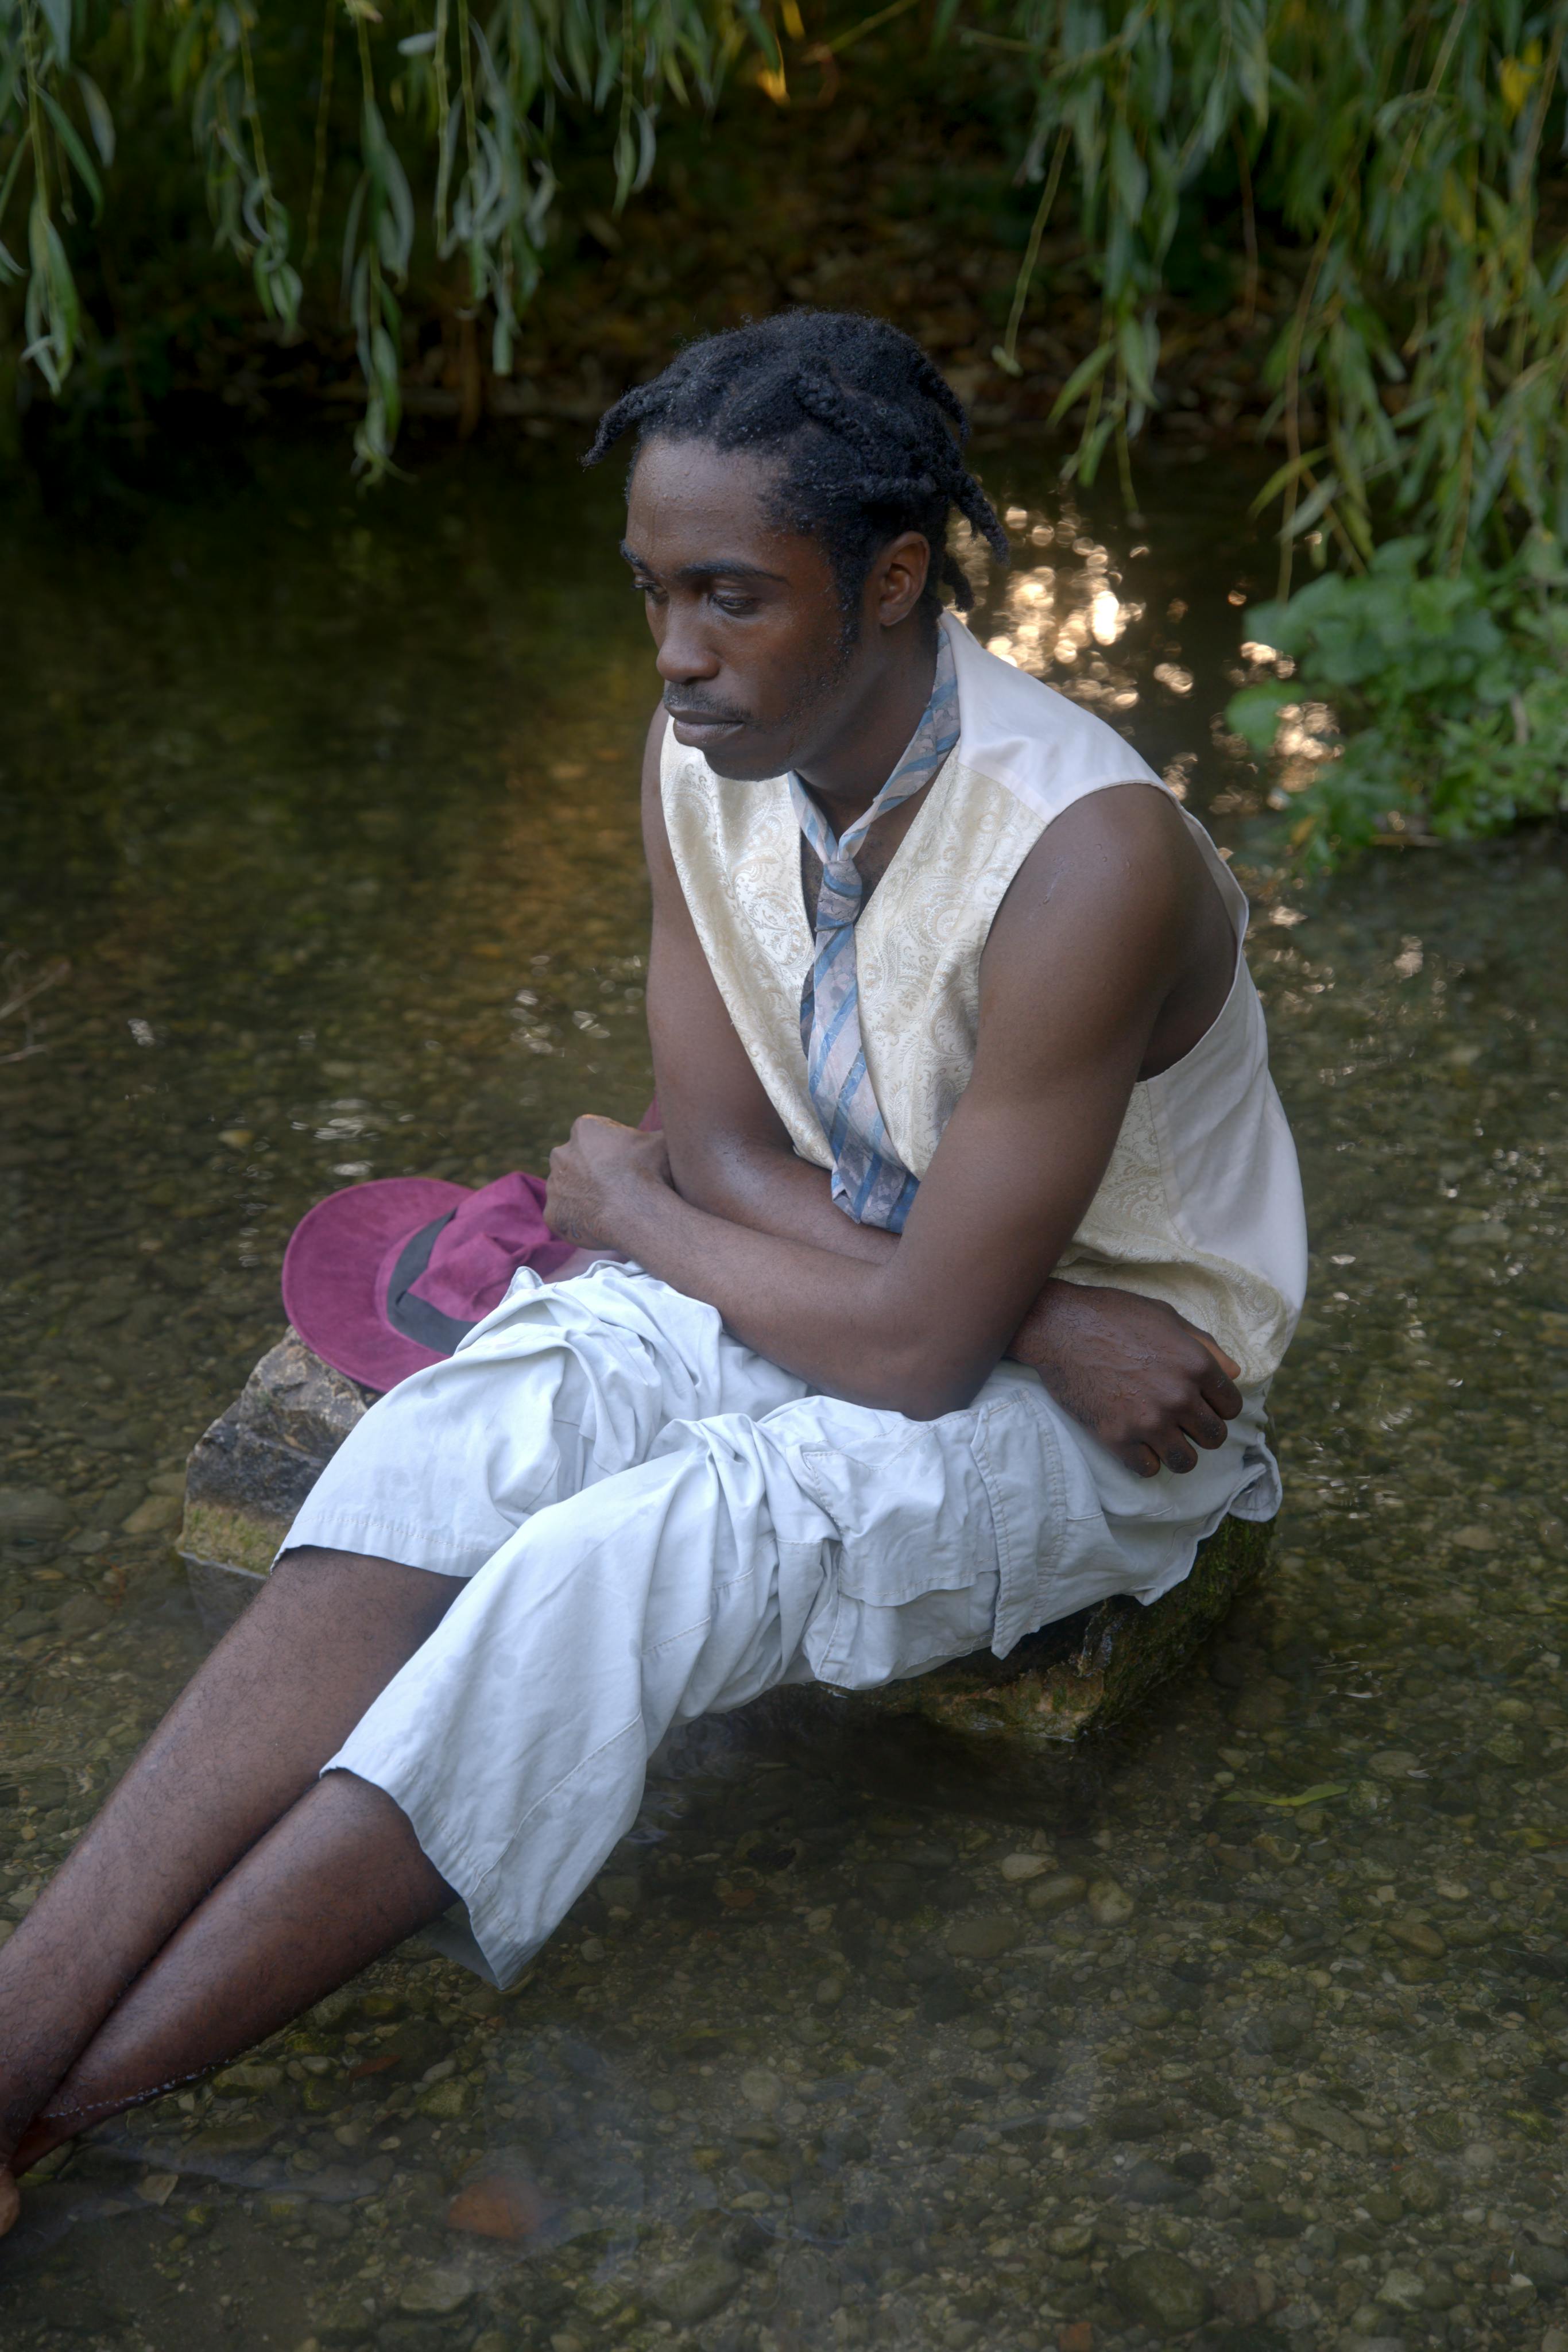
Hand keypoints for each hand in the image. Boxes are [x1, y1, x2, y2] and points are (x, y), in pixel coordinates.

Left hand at [545, 1116, 671, 1249]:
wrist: (639, 1213)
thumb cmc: (651, 1173)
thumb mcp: (662, 1141)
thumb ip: (655, 1133)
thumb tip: (671, 1129)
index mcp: (584, 1129)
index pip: (594, 1135)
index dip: (612, 1150)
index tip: (626, 1164)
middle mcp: (561, 1153)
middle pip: (575, 1161)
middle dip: (591, 1171)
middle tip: (616, 1187)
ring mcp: (555, 1186)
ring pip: (568, 1190)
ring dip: (583, 1196)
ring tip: (610, 1209)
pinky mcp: (552, 1214)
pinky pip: (565, 1217)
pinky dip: (579, 1222)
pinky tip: (600, 1225)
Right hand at [1007, 1279, 1242, 1477]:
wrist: (1059, 1327)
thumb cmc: (1113, 1315)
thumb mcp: (1166, 1318)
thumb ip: (1205, 1346)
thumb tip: (1235, 1373)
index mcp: (1196, 1365)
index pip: (1232, 1407)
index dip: (1218, 1406)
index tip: (1202, 1405)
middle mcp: (1179, 1396)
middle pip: (1214, 1437)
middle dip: (1201, 1431)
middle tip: (1181, 1422)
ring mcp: (1148, 1421)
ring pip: (1185, 1461)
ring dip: (1177, 1452)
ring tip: (1162, 1438)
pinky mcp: (1117, 1438)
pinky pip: (1148, 1469)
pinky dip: (1145, 1460)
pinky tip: (1136, 1443)